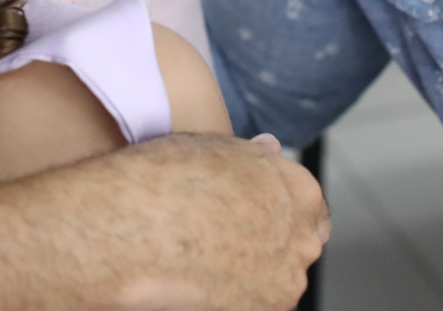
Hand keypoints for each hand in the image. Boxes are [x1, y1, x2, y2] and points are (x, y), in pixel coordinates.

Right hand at [85, 132, 330, 309]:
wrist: (134, 231)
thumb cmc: (166, 183)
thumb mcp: (214, 147)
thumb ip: (253, 156)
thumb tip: (270, 147)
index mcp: (299, 192)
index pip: (308, 204)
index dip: (278, 206)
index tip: (254, 211)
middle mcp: (301, 239)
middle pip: (297, 243)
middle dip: (271, 239)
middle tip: (227, 235)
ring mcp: (284, 282)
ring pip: (276, 277)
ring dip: (254, 270)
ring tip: (207, 258)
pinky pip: (254, 301)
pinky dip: (234, 295)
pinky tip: (202, 279)